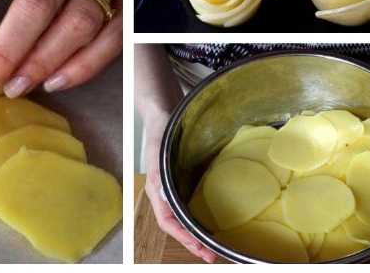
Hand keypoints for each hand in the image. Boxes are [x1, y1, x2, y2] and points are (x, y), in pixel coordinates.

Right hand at [143, 112, 217, 263]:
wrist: (165, 115)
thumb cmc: (161, 134)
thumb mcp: (159, 155)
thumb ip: (161, 174)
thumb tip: (167, 197)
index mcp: (157, 190)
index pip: (168, 222)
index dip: (184, 238)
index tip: (201, 249)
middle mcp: (166, 193)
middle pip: (177, 225)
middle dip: (192, 243)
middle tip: (211, 255)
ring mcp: (174, 188)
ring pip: (184, 218)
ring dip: (196, 234)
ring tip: (212, 245)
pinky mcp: (184, 182)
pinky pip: (190, 205)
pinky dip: (199, 218)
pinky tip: (211, 221)